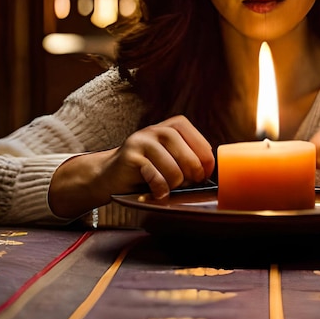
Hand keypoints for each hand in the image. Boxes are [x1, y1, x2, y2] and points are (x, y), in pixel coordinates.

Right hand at [49, 115, 214, 218]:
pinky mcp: (130, 155)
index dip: (206, 164)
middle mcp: (158, 129)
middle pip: (190, 158)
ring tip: (167, 187)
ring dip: (174, 186)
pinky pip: (156, 177)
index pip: (202, 145)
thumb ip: (189, 157)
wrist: (109, 175)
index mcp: (174, 126)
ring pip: (174, 170)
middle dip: (192, 178)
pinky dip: (160, 190)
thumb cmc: (147, 169)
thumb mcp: (171, 157)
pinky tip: (156, 192)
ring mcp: (143, 140)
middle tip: (185, 185)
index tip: (203, 176)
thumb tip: (210, 171)